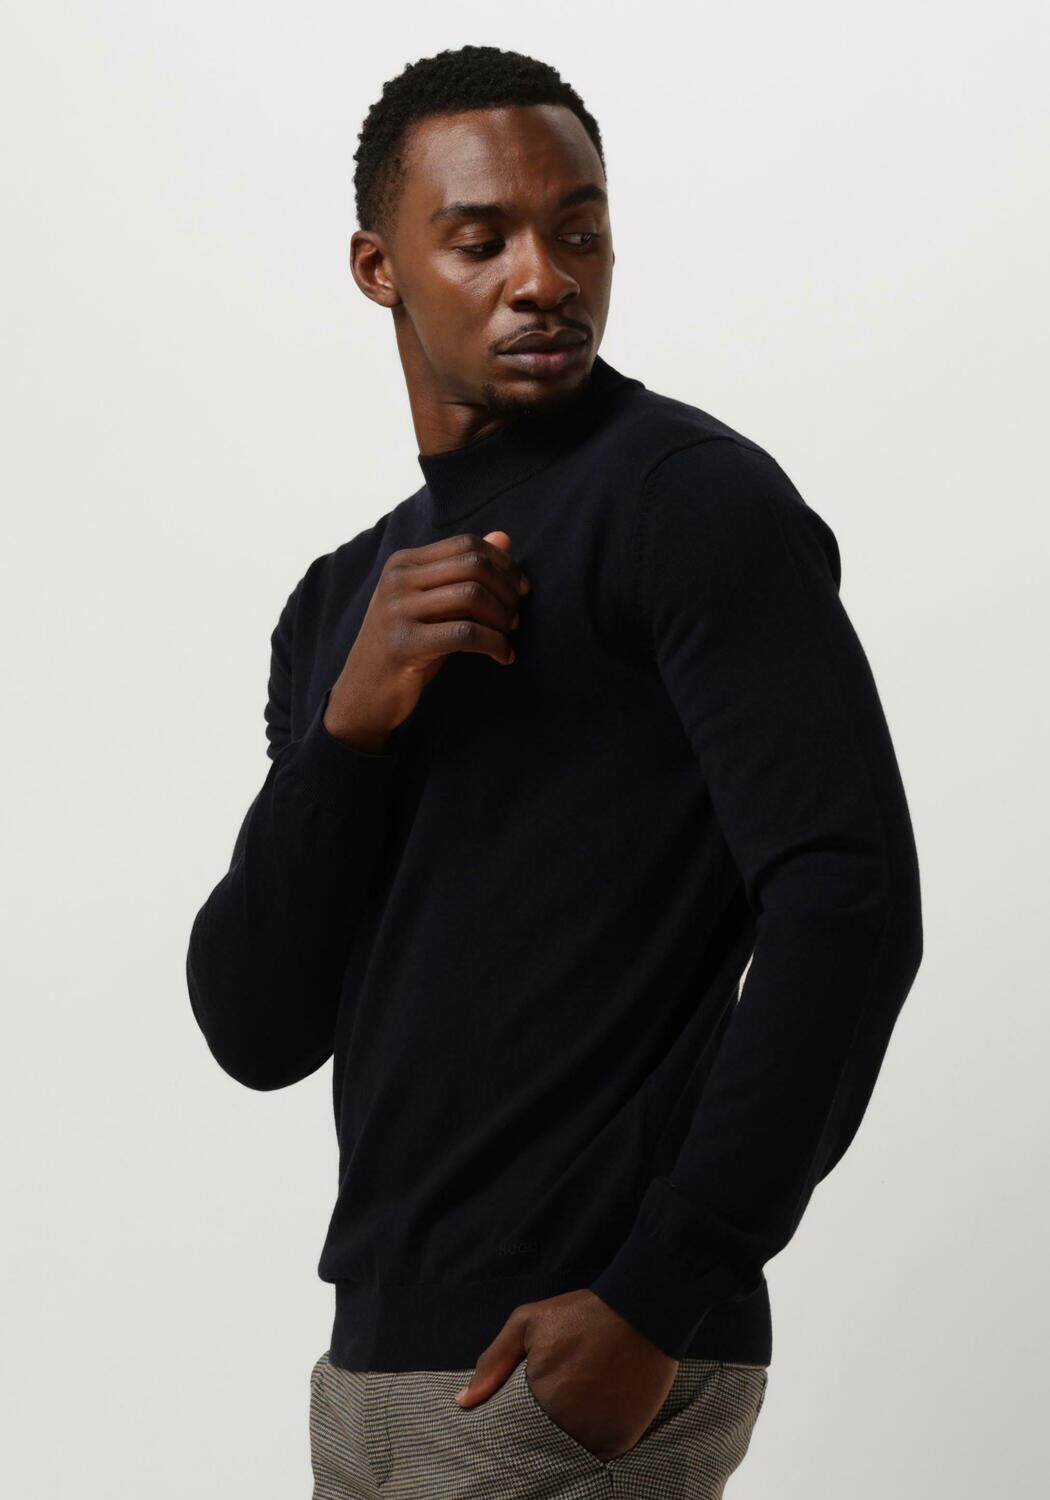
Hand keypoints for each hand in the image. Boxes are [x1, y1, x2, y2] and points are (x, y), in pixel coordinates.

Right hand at [323, 530, 529, 751]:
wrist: (363, 694)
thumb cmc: (407, 646)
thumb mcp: (434, 604)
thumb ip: (465, 572)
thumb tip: (505, 538)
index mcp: (404, 563)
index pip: (466, 544)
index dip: (503, 563)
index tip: (521, 589)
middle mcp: (397, 579)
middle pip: (473, 565)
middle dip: (506, 590)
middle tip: (515, 617)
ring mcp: (397, 610)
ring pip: (472, 595)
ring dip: (502, 617)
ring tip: (507, 636)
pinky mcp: (405, 645)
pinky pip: (466, 634)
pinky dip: (494, 644)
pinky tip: (504, 656)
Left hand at [453, 1289, 677, 1462]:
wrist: (642, 1310)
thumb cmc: (582, 1314)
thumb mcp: (528, 1323)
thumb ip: (494, 1362)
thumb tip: (463, 1402)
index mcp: (539, 1399)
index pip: (518, 1429)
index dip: (522, 1420)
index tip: (530, 1406)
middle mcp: (567, 1425)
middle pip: (545, 1441)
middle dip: (548, 1424)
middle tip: (562, 1396)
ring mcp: (596, 1435)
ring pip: (572, 1449)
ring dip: (572, 1434)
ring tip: (582, 1402)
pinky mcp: (622, 1440)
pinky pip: (600, 1453)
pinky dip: (597, 1437)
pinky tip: (600, 1410)